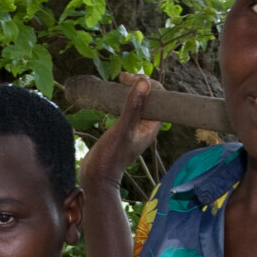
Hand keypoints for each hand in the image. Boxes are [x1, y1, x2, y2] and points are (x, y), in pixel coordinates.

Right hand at [79, 72, 162, 188]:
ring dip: (130, 91)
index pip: (159, 97)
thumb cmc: (111, 157)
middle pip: (149, 98)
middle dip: (139, 84)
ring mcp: (134, 128)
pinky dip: (121, 100)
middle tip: (122, 78)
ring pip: (137, 102)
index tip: (129, 79)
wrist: (96, 177)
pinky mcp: (122, 130)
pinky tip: (111, 98)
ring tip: (118, 82)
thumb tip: (144, 82)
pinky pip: (126, 109)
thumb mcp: (122, 129)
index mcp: (151, 126)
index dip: (148, 83)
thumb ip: (133, 107)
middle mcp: (145, 126)